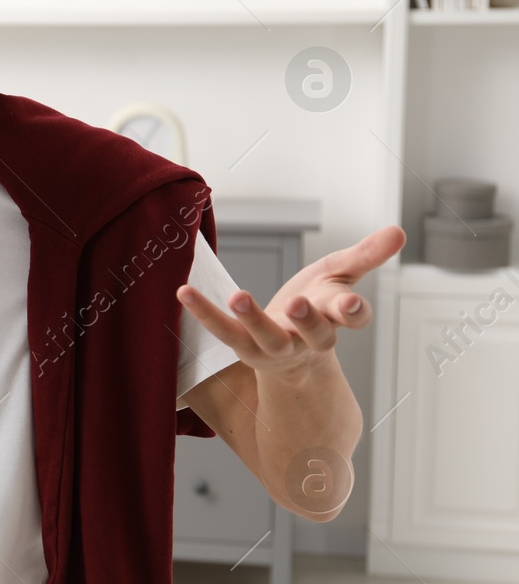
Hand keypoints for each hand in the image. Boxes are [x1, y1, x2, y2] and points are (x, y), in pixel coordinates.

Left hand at [177, 224, 405, 382]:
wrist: (290, 352)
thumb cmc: (316, 305)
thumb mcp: (339, 276)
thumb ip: (365, 255)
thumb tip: (399, 231)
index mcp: (335, 318)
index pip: (351, 317)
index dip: (353, 312)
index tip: (351, 305)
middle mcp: (308, 338)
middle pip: (315, 334)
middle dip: (308, 321)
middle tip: (298, 304)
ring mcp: (275, 347)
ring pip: (267, 339)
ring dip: (252, 318)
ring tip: (239, 296)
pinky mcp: (244, 347)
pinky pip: (222, 331)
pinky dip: (203, 312)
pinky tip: (184, 292)